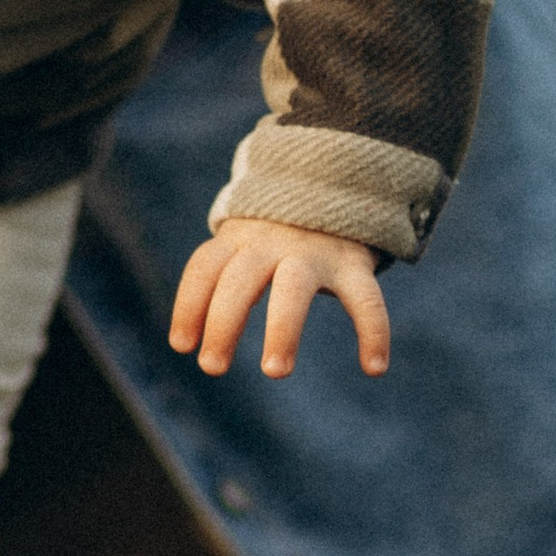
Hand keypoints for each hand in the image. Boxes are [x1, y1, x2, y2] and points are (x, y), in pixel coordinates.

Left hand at [170, 219, 390, 379]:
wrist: (337, 183)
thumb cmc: (276, 235)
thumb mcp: (243, 242)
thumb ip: (219, 279)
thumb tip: (183, 342)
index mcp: (239, 239)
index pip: (205, 267)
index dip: (189, 304)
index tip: (181, 345)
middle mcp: (273, 244)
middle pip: (241, 279)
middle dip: (224, 322)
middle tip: (211, 367)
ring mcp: (315, 253)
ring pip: (293, 289)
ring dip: (282, 329)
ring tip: (274, 372)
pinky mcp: (353, 265)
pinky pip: (366, 298)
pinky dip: (374, 331)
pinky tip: (374, 368)